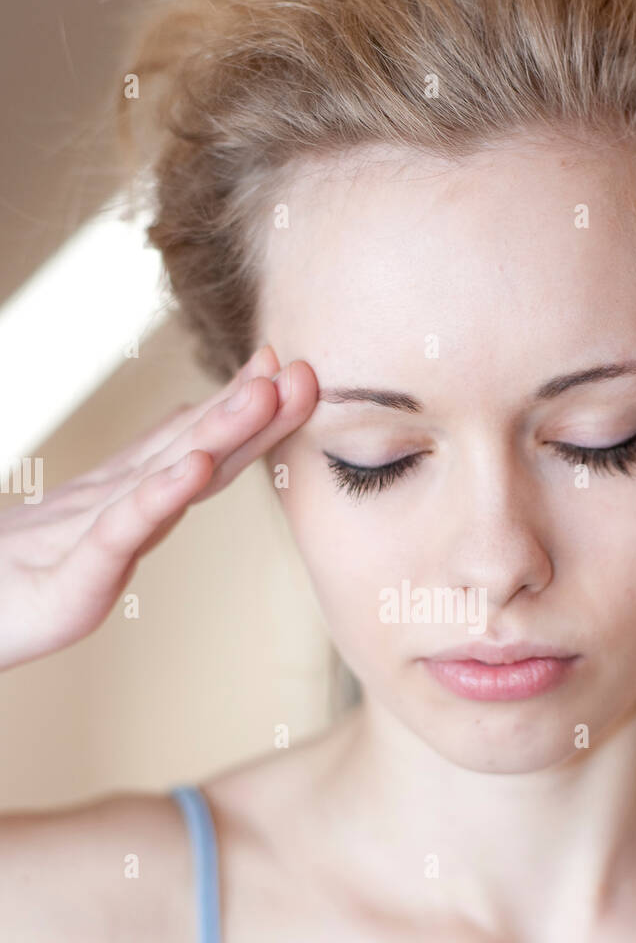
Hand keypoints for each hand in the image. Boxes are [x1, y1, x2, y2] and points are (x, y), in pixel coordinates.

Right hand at [0, 346, 317, 671]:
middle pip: (189, 450)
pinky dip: (160, 496)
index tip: (281, 365)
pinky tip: (195, 468)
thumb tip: (186, 441)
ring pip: (163, 475)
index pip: (189, 446)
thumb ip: (139, 492)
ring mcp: (92, 534)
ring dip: (218, 433)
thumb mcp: (88, 534)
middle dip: (249, 410)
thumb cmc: (14, 578)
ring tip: (262, 395)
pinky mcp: (74, 577)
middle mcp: (111, 504)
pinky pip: (121, 529)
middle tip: (300, 370)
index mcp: (122, 500)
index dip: (237, 408)